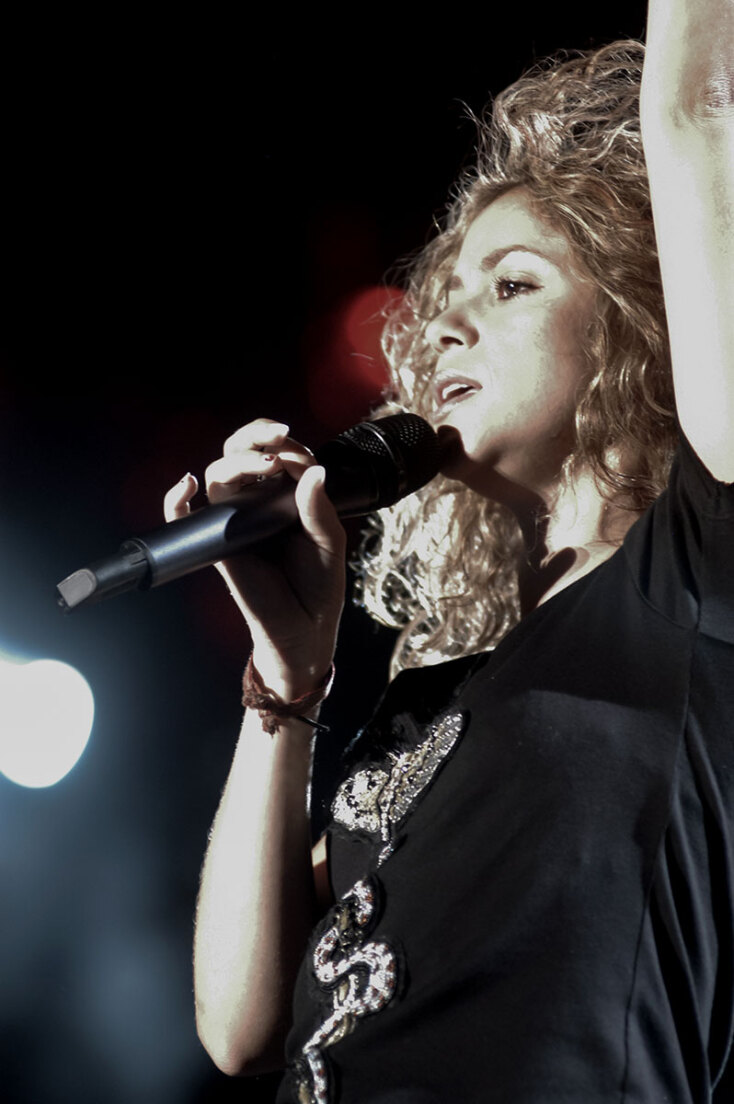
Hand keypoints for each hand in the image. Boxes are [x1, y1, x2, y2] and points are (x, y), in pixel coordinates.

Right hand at [163, 419, 345, 698]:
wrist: (305, 628)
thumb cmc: (318, 584)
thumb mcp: (329, 541)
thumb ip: (318, 507)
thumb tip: (313, 470)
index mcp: (286, 495)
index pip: (278, 452)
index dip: (289, 445)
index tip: (306, 458)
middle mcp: (257, 502)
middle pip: (240, 451)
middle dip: (255, 434)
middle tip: (278, 436)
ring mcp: (235, 521)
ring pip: (219, 474)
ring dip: (238, 460)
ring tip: (266, 465)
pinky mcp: (218, 545)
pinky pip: (184, 518)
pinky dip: (175, 499)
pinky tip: (186, 485)